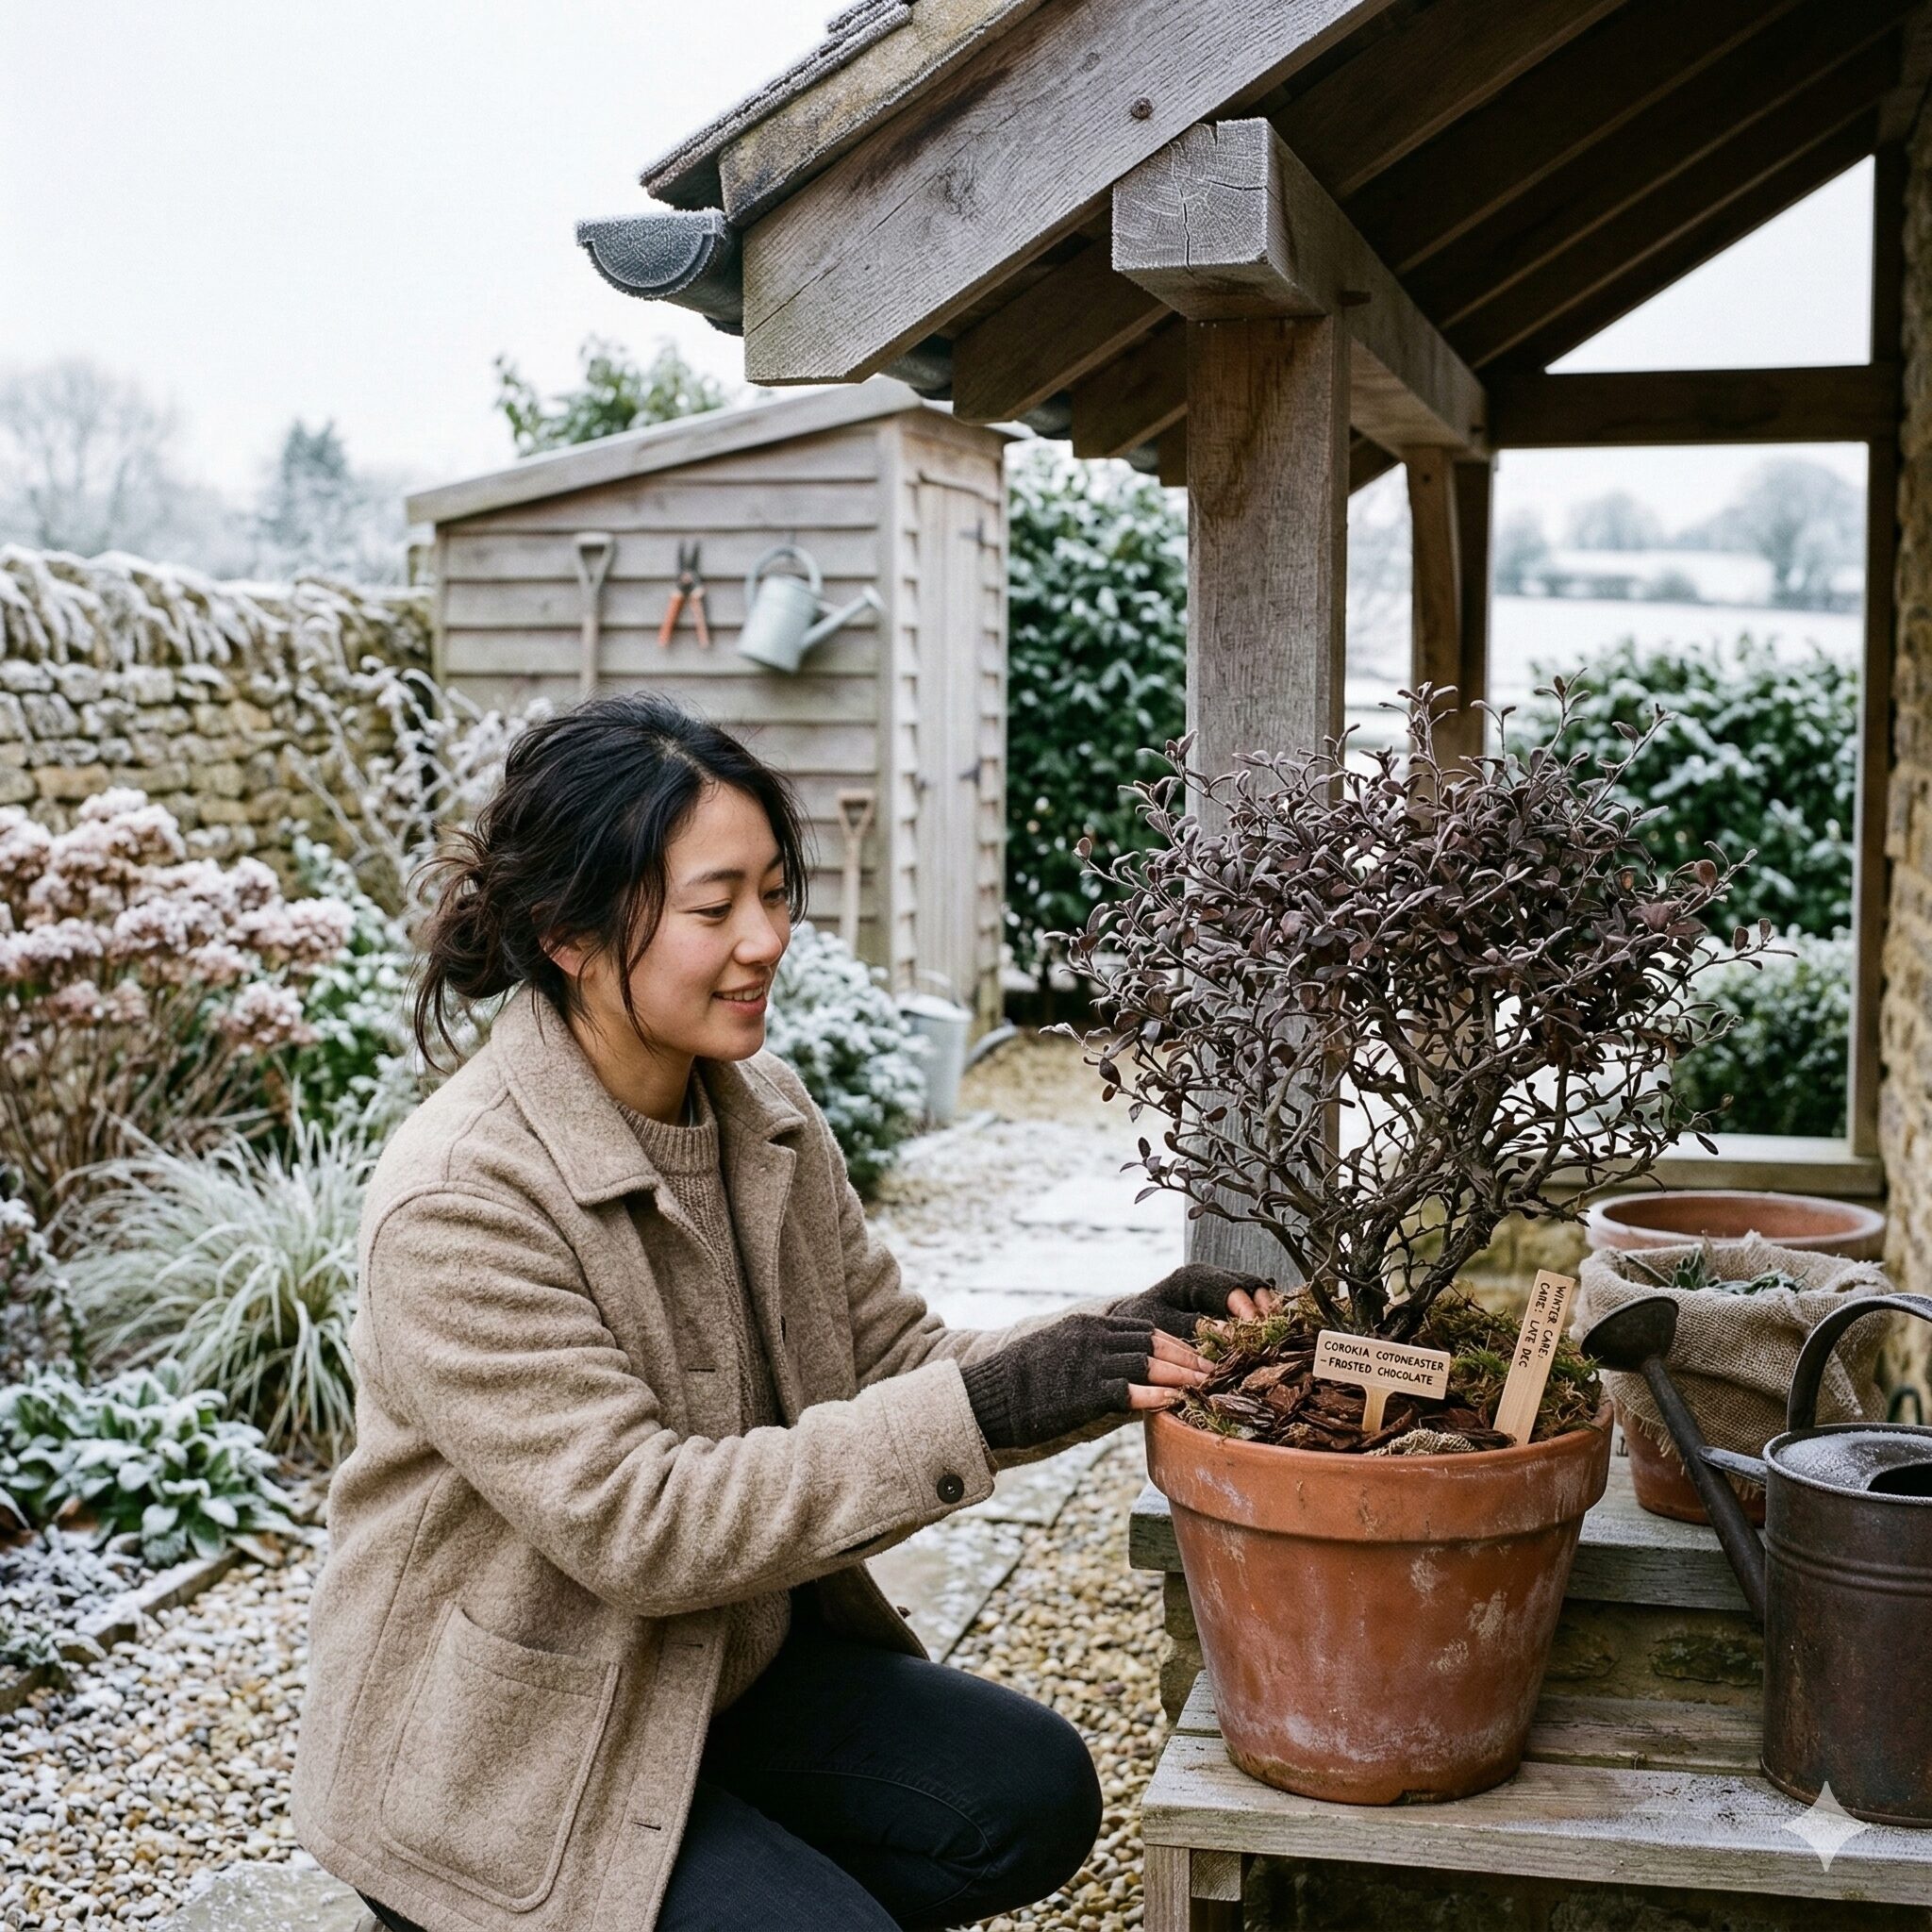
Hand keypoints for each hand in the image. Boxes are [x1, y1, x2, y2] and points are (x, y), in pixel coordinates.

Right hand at [959, 1312, 1210, 1452]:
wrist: (987, 1398)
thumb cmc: (1026, 1382)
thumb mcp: (1062, 1353)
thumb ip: (1097, 1354)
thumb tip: (1134, 1371)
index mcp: (1089, 1325)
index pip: (1147, 1328)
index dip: (1179, 1343)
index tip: (1203, 1356)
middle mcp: (1091, 1337)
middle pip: (1154, 1342)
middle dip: (1190, 1357)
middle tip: (1218, 1371)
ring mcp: (1086, 1363)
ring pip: (1147, 1362)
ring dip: (1182, 1376)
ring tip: (1207, 1388)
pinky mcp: (1080, 1391)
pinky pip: (1126, 1390)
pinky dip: (1154, 1396)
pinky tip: (1174, 1404)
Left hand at [1112, 1263, 1280, 1336]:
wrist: (1135, 1321)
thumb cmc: (1144, 1321)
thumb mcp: (1163, 1324)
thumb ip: (1195, 1326)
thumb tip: (1232, 1333)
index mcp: (1194, 1277)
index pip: (1230, 1288)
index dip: (1247, 1311)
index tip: (1256, 1334)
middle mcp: (1212, 1276)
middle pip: (1250, 1285)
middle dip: (1264, 1309)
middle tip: (1272, 1335)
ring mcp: (1222, 1285)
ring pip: (1256, 1291)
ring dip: (1268, 1312)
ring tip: (1275, 1335)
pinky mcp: (1227, 1299)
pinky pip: (1253, 1301)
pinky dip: (1263, 1316)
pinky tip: (1268, 1334)